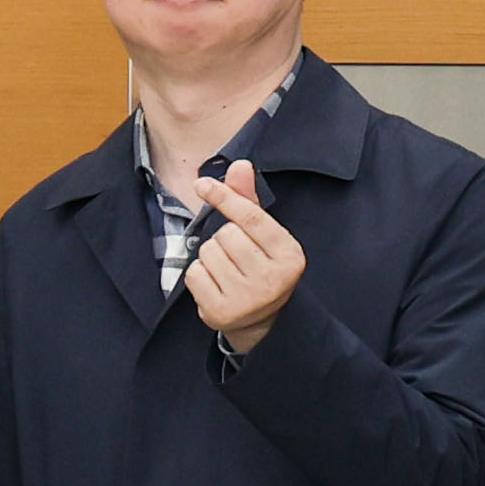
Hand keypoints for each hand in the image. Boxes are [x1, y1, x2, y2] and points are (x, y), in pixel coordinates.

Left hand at [184, 157, 305, 353]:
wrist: (260, 321)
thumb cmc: (260, 266)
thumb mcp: (264, 236)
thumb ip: (249, 201)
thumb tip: (240, 164)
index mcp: (289, 255)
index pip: (251, 217)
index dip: (224, 196)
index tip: (201, 184)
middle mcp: (272, 279)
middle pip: (225, 234)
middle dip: (223, 239)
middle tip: (237, 257)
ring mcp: (247, 298)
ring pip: (208, 252)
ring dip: (210, 257)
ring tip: (227, 272)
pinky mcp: (221, 312)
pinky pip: (194, 273)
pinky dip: (198, 275)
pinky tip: (216, 285)